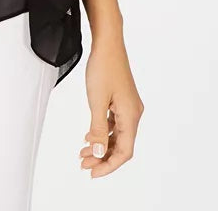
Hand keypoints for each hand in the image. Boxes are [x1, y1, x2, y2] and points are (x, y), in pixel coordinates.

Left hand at [79, 35, 143, 176]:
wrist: (107, 43)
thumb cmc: (103, 67)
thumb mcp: (97, 101)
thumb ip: (98, 129)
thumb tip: (100, 153)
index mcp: (131, 115)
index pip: (124, 151)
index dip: (109, 166)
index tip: (93, 173)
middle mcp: (134, 113)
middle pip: (122, 145)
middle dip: (103, 157)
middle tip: (83, 164)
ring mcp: (128, 106)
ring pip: (118, 135)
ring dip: (102, 145)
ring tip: (83, 152)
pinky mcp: (122, 99)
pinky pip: (115, 123)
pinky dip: (103, 132)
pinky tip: (90, 135)